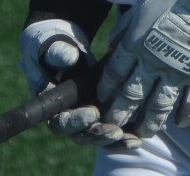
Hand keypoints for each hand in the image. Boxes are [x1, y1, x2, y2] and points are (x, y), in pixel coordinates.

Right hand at [19, 19, 138, 149]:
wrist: (68, 50)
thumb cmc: (58, 48)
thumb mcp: (56, 47)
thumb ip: (60, 54)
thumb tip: (69, 56)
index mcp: (52, 105)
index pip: (61, 122)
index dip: (76, 121)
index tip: (93, 112)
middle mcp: (68, 118)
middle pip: (82, 135)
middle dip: (100, 134)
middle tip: (116, 131)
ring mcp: (85, 121)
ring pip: (98, 138)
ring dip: (115, 141)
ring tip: (131, 138)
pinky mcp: (101, 119)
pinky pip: (111, 135)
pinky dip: (124, 139)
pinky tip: (137, 139)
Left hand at [97, 0, 189, 136]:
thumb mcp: (144, 2)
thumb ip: (127, 25)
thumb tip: (113, 43)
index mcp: (136, 43)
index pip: (114, 73)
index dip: (107, 88)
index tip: (104, 98)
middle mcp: (153, 63)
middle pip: (131, 96)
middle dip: (120, 113)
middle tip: (113, 126)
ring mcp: (178, 73)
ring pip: (159, 107)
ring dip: (149, 123)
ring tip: (142, 134)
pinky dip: (186, 115)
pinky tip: (180, 123)